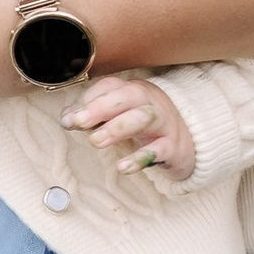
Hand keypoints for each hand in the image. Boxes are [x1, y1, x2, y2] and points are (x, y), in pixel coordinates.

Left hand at [66, 73, 194, 179]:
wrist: (186, 142)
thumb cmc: (142, 125)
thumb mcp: (118, 116)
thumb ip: (91, 116)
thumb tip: (67, 119)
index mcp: (131, 91)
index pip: (111, 86)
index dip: (89, 99)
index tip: (71, 118)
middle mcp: (148, 102)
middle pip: (128, 96)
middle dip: (101, 108)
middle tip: (79, 123)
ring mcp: (162, 123)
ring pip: (143, 117)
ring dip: (117, 128)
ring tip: (96, 142)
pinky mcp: (171, 146)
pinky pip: (158, 149)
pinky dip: (139, 158)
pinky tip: (123, 167)